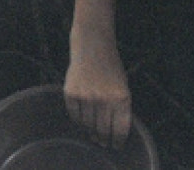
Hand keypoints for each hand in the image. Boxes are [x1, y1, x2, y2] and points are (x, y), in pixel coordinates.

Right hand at [64, 32, 131, 148]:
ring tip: (92, 134)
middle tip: (102, 143)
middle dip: (103, 139)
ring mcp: (86, 97)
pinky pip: (74, 115)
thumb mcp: (123, 86)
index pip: (120, 129)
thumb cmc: (111, 67)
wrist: (92, 47)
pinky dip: (78, 120)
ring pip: (88, 124)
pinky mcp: (71, 93)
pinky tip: (82, 121)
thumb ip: (120, 107)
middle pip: (103, 130)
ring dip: (90, 131)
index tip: (116, 146)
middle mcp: (104, 100)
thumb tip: (114, 130)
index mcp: (121, 98)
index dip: (118, 141)